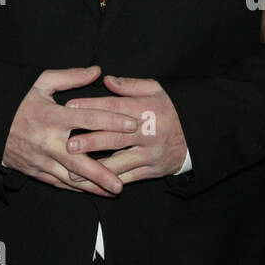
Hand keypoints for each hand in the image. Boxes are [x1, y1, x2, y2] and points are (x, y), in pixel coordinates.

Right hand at [2, 66, 128, 195]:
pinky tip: (93, 191)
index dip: (112, 121)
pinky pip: (58, 183)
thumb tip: (97, 71)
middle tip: (122, 182)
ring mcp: (40, 159)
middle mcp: (47, 141)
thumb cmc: (16, 101)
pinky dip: (76, 188)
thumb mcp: (39, 83)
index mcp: (52, 116)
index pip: (88, 119)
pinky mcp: (34, 171)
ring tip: (114, 190)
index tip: (133, 125)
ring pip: (70, 178)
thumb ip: (70, 77)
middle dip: (102, 173)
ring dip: (92, 186)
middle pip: (79, 161)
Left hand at [65, 76, 187, 183]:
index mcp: (148, 110)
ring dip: (95, 168)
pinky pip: (128, 178)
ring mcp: (150, 155)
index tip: (70, 108)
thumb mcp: (157, 90)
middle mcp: (149, 134)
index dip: (92, 107)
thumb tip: (107, 80)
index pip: (115, 108)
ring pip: (119, 162)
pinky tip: (92, 184)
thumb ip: (130, 85)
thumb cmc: (170, 111)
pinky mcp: (151, 171)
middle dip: (90, 142)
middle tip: (68, 145)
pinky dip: (109, 181)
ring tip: (73, 171)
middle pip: (115, 138)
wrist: (196, 138)